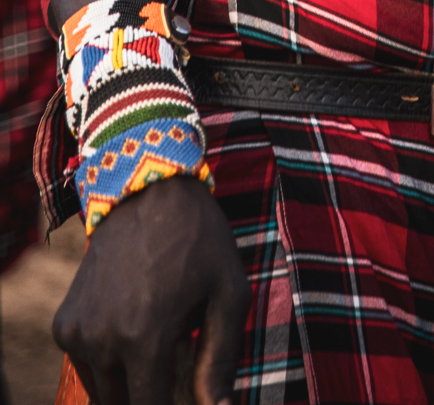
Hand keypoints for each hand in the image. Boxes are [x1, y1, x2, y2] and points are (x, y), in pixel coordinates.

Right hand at [54, 177, 248, 404]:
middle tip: (176, 362)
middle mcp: (102, 341)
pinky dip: (109, 361)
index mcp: (144, 338)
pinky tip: (133, 326)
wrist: (146, 190)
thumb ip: (221, 359)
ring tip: (157, 338)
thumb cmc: (198, 239)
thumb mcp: (228, 292)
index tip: (185, 393)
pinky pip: (87, 366)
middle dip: (151, 393)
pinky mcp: (64, 325)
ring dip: (130, 379)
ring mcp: (77, 334)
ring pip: (105, 391)